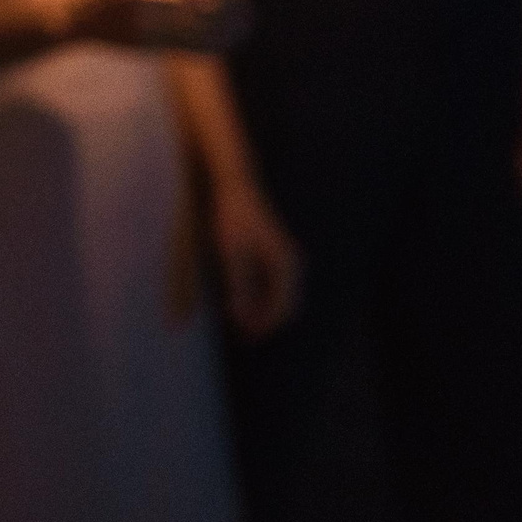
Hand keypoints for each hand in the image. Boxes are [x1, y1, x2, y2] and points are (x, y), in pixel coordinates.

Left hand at [208, 180, 301, 339]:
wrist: (234, 186)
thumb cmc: (231, 218)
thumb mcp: (231, 254)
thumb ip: (237, 286)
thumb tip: (239, 317)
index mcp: (285, 265)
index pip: (283, 307)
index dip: (265, 325)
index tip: (245, 336)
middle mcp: (291, 262)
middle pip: (285, 303)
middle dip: (265, 321)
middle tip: (243, 336)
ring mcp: (285, 257)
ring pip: (278, 294)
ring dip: (262, 310)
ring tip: (240, 323)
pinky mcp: (274, 253)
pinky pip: (272, 283)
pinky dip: (259, 296)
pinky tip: (239, 301)